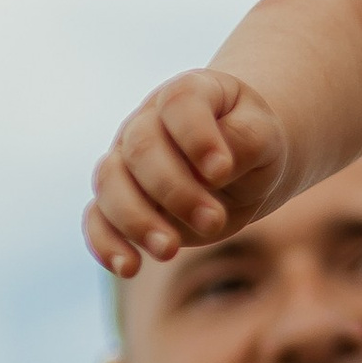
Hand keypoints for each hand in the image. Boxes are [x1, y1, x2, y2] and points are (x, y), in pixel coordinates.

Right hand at [86, 67, 291, 273]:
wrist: (238, 164)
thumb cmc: (251, 143)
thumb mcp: (265, 137)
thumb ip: (246, 141)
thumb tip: (215, 169)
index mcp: (188, 95)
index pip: (180, 104)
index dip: (196, 137)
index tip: (221, 171)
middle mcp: (147, 122)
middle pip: (141, 148)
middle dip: (175, 191)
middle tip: (213, 221)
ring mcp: (126, 160)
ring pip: (110, 184)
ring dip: (137, 220)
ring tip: (170, 251)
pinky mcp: (119, 200)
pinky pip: (96, 219)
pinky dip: (106, 243)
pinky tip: (129, 267)